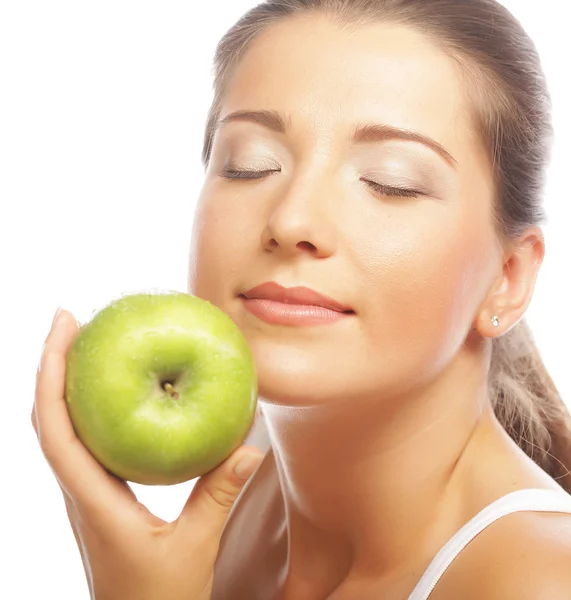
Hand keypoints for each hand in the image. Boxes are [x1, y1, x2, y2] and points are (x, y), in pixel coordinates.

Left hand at [32, 308, 263, 599]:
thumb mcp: (194, 549)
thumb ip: (219, 496)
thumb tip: (249, 448)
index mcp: (91, 502)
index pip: (56, 429)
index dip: (52, 374)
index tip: (64, 325)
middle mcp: (78, 492)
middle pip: (49, 417)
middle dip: (53, 364)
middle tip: (71, 319)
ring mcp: (85, 494)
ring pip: (61, 428)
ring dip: (66, 383)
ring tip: (87, 344)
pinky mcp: (98, 496)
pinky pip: (83, 442)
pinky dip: (89, 408)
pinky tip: (116, 393)